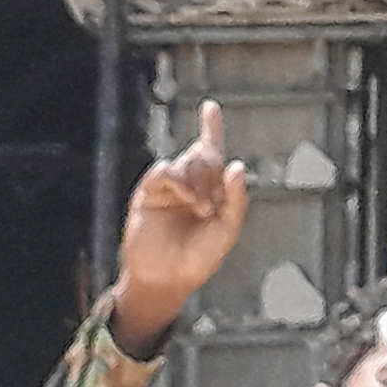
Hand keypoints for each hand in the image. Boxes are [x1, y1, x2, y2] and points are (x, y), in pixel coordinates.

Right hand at [110, 104, 245, 352]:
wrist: (166, 279)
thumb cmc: (199, 258)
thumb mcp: (227, 230)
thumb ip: (236, 199)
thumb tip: (238, 166)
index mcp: (210, 189)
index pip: (211, 152)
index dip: (211, 128)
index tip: (210, 107)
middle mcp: (189, 184)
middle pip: (203, 156)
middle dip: (212, 172)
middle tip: (211, 206)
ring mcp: (168, 188)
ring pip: (184, 162)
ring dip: (196, 180)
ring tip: (201, 208)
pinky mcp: (147, 195)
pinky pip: (161, 172)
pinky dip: (175, 178)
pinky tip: (182, 194)